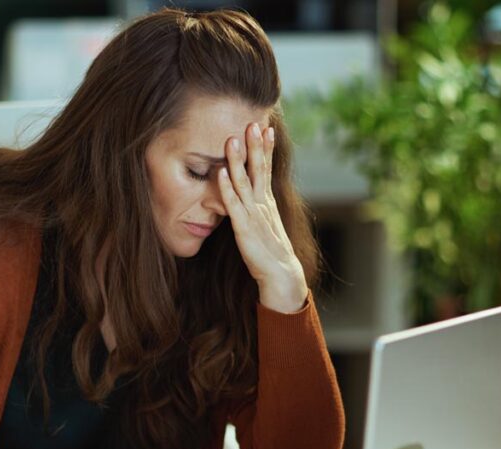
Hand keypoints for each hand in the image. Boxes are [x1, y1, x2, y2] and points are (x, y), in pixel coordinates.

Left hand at [217, 122, 307, 312]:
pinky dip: (227, 188)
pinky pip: (234, 205)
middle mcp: (262, 204)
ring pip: (245, 182)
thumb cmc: (270, 250)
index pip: (267, 168)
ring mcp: (254, 214)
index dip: (265, 148)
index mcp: (267, 201)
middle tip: (252, 122)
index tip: (265, 126)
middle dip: (255, 146)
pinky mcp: (244, 228)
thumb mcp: (264, 223)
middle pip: (259, 169)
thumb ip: (257, 207)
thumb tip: (251, 194)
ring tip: (232, 139)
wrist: (280, 274)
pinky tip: (220, 173)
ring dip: (238, 160)